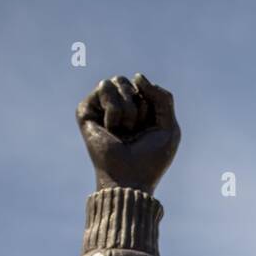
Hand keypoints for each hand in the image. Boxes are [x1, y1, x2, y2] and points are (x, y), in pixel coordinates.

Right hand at [76, 74, 179, 194]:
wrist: (130, 179)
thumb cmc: (150, 159)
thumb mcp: (169, 127)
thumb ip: (163, 98)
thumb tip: (137, 76)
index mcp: (137, 111)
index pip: (145, 87)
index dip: (152, 107)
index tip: (149, 130)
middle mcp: (118, 107)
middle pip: (131, 82)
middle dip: (139, 106)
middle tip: (135, 131)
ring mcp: (101, 108)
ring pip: (117, 80)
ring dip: (127, 109)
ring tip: (123, 131)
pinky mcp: (86, 110)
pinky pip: (104, 87)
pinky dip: (114, 109)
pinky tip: (111, 129)